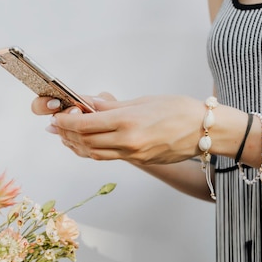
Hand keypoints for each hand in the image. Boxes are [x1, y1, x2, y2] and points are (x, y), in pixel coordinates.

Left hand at [34, 93, 208, 164]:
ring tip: (65, 136)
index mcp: (128, 122)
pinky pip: (107, 157)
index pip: (85, 124)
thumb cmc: (179, 110)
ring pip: (94, 153)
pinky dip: (92, 151)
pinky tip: (85, 144)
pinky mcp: (138, 160)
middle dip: (66, 134)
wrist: (205, 131)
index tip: (56, 117)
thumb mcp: (142, 101)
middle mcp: (128, 142)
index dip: (66, 121)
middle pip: (86, 141)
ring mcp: (133, 154)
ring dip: (76, 145)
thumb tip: (87, 103)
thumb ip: (111, 106)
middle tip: (55, 126)